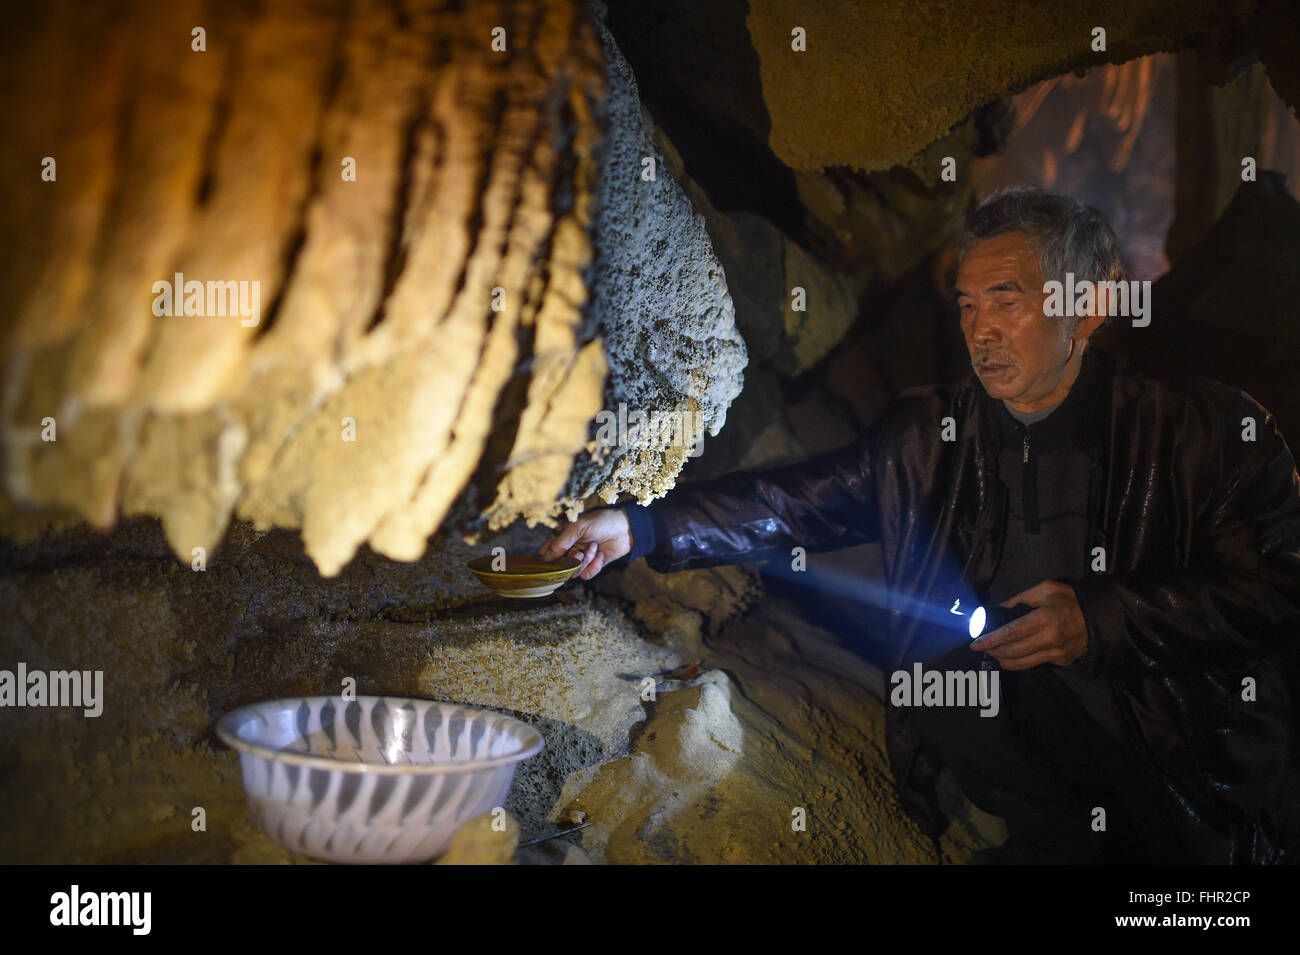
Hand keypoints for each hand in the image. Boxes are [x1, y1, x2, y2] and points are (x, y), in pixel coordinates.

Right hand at [539, 508, 632, 579]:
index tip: (550, 563)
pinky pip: (586, 575)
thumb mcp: (578, 526)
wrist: (626, 528)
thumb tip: (546, 559)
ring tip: (594, 548)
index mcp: (563, 536)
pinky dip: (594, 567)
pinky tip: (601, 555)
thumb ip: (560, 542)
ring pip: (573, 571)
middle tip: (579, 553)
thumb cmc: (602, 521)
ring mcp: (581, 558)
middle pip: (559, 565)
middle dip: (570, 560)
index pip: (547, 552)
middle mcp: (570, 548)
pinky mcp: (593, 566)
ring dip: (584, 561)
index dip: (547, 559)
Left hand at [968, 580, 1087, 669]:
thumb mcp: (1045, 589)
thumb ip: (1020, 598)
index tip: (975, 644)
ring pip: (1022, 664)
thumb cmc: (1071, 599)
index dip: (990, 640)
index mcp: (1044, 619)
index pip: (1010, 633)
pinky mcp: (1061, 662)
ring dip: (1004, 660)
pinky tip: (1015, 654)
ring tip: (996, 652)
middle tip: (983, 646)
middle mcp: (1049, 640)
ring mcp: (1056, 653)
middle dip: (994, 651)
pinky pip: (1035, 664)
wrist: (1101, 616)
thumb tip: (999, 609)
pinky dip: (1021, 661)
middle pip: (1012, 652)